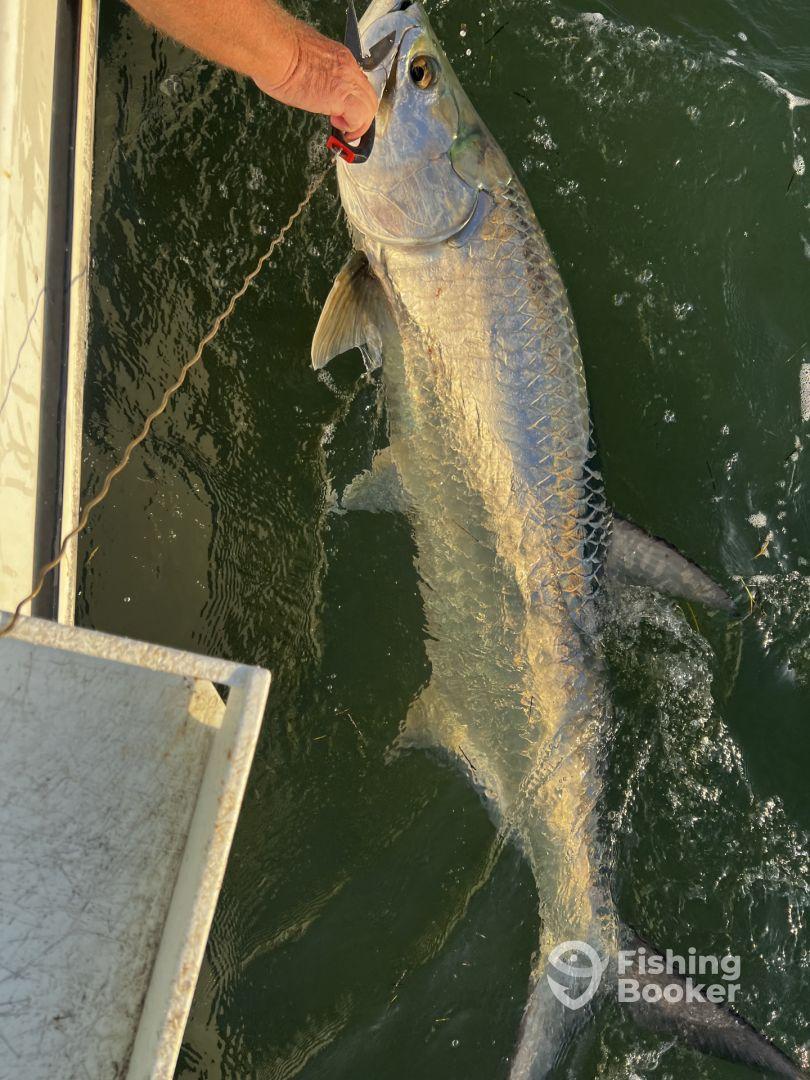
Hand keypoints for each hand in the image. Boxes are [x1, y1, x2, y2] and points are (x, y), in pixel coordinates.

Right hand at [255, 19, 377, 140]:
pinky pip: (360, 117)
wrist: (274, 49)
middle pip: (369, 96)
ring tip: (342, 129)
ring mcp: (347, 81)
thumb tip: (309, 78)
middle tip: (345, 125)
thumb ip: (313, 68)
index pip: (358, 82)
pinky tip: (338, 126)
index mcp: (339, 56)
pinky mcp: (341, 96)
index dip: (354, 100)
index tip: (343, 110)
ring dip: (358, 124)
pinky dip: (353, 127)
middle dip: (361, 116)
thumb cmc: (277, 51)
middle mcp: (347, 67)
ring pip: (369, 107)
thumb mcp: (302, 57)